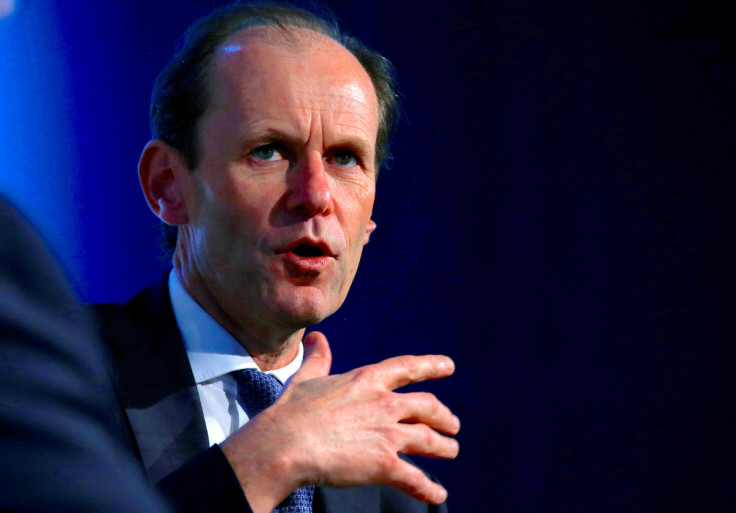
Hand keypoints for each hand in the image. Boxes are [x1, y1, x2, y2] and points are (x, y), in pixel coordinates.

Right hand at [221, 331, 459, 512]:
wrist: (284, 445)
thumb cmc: (291, 412)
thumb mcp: (306, 378)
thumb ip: (318, 358)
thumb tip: (316, 337)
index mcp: (367, 380)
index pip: (407, 368)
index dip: (431, 366)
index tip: (448, 366)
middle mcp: (384, 404)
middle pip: (427, 406)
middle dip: (443, 416)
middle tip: (452, 424)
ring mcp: (387, 434)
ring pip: (428, 440)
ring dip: (444, 447)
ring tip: (451, 451)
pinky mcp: (384, 464)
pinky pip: (415, 478)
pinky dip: (428, 488)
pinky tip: (438, 493)